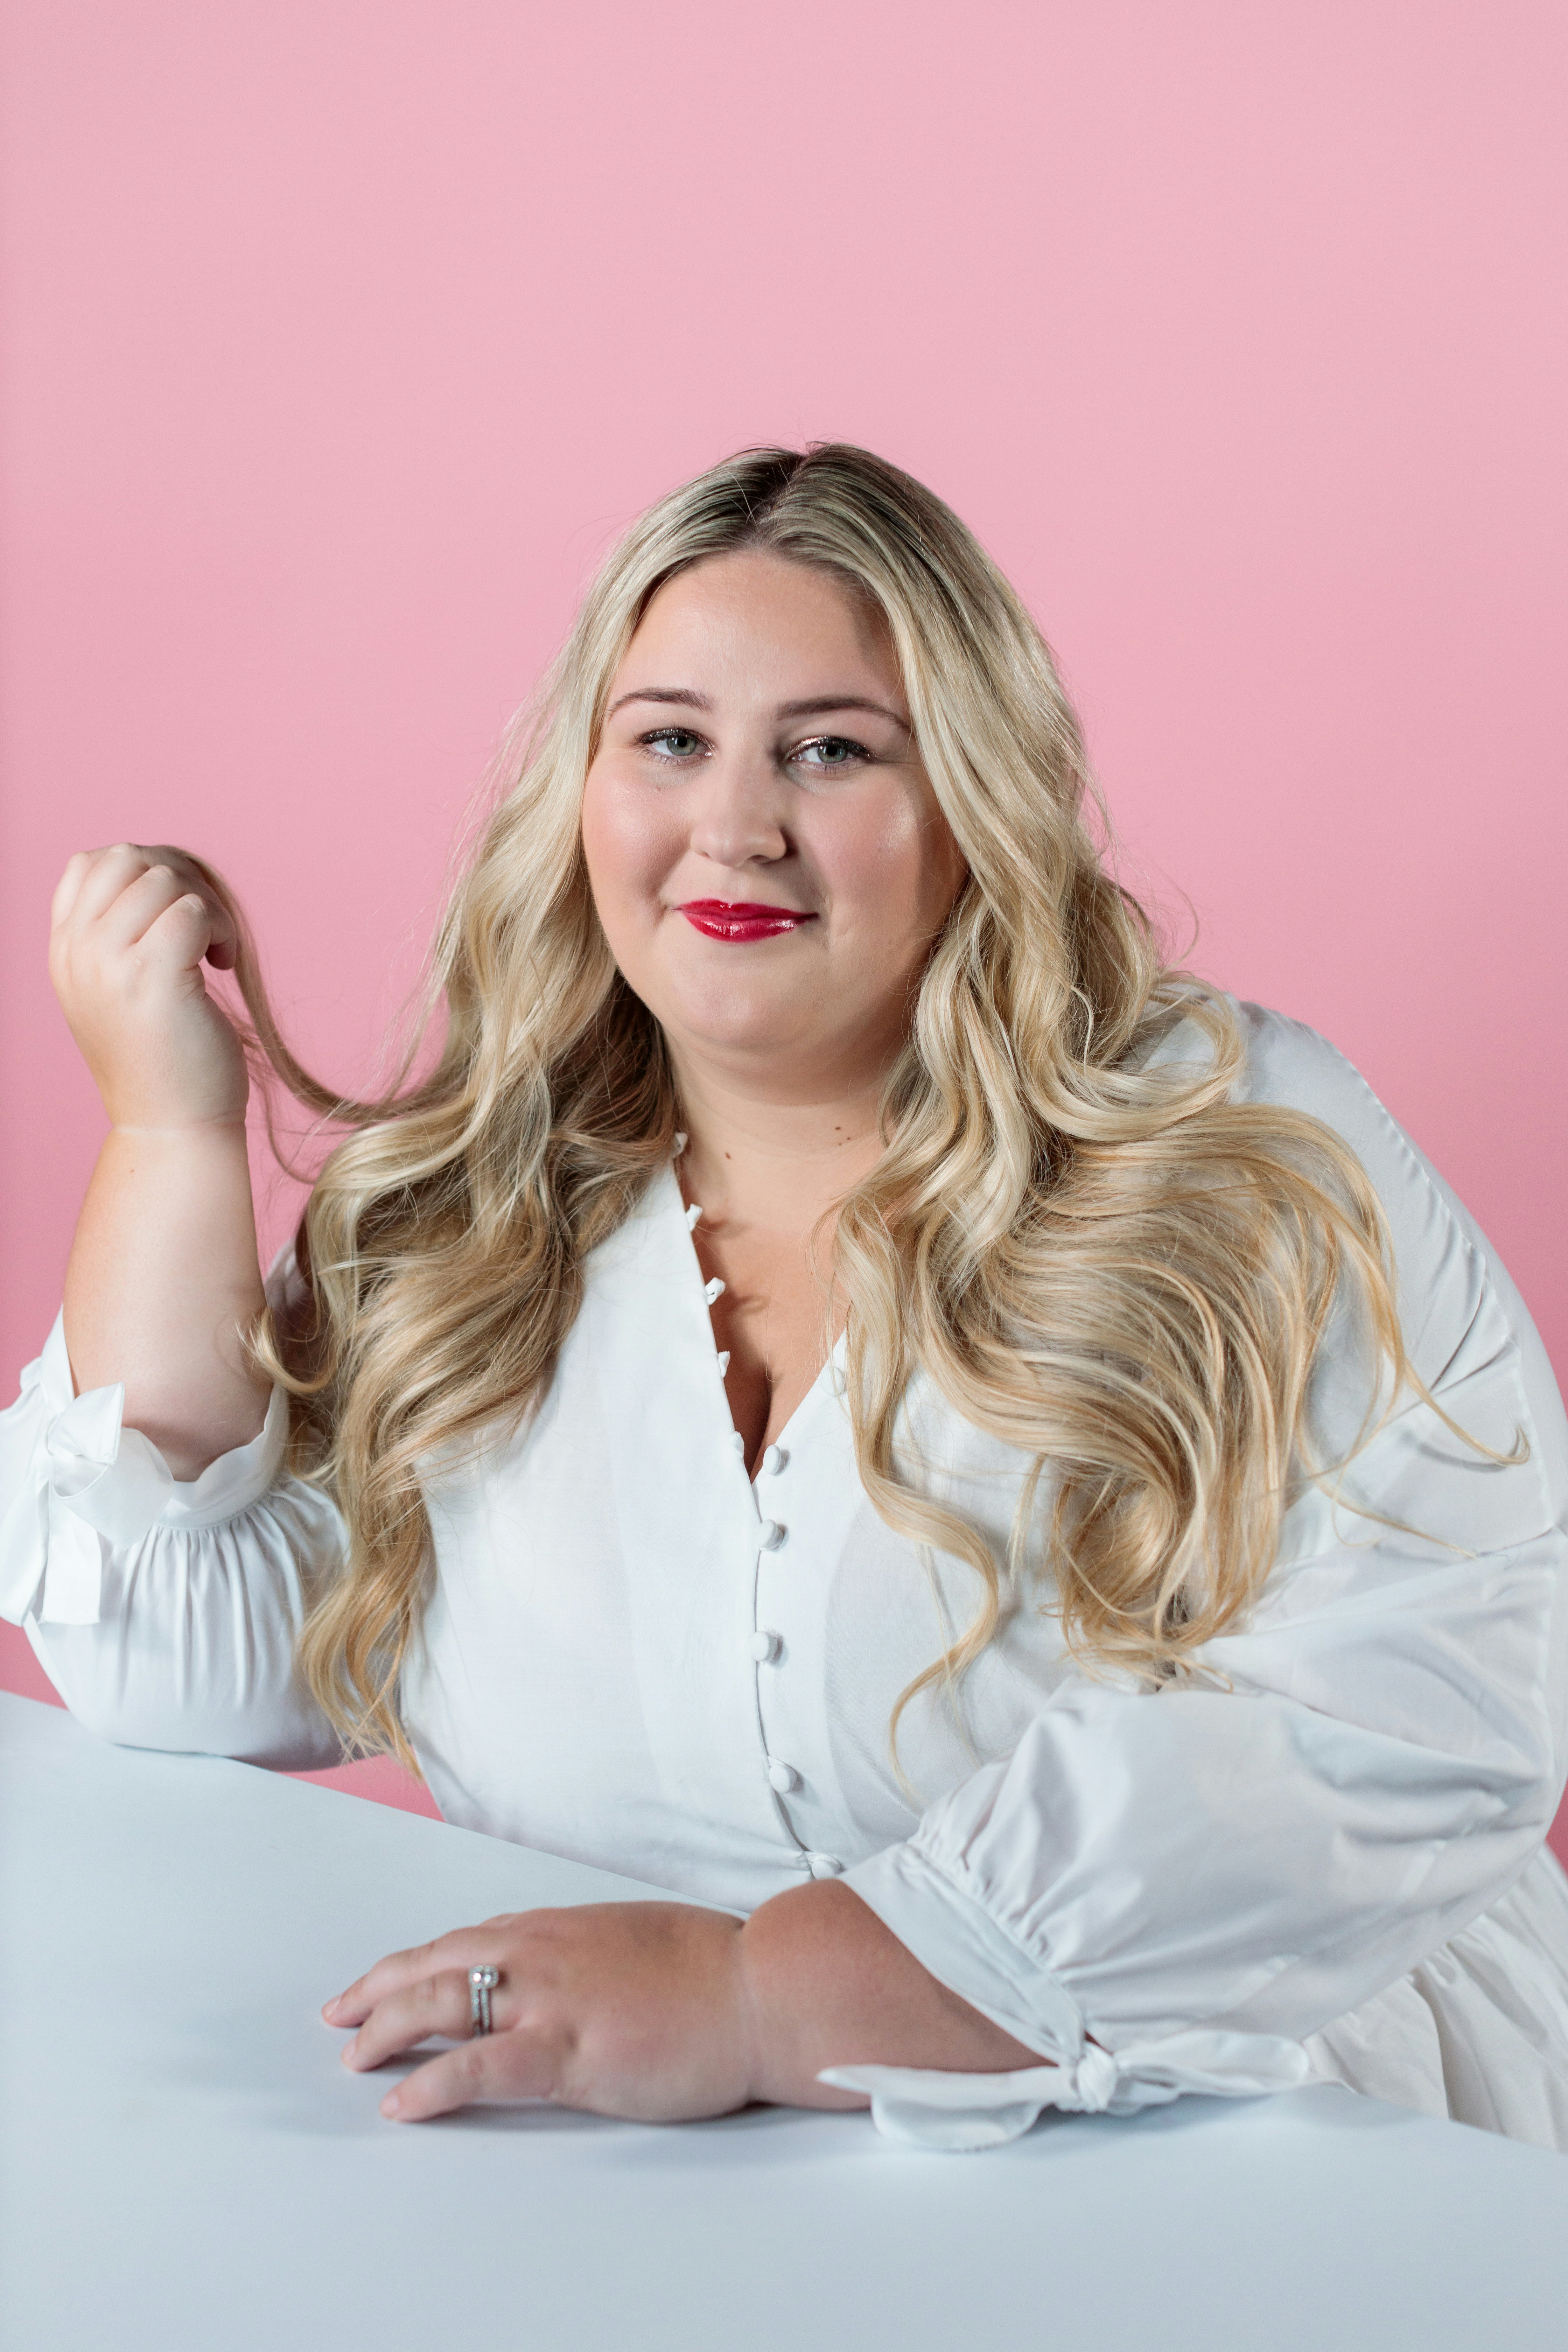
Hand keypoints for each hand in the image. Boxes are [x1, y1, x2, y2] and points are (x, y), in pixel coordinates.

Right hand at [49, 842, 247, 1128]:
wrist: (170, 1126)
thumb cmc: (163, 1059)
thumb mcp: (122, 987)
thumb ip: (123, 931)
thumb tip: (166, 871)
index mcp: (64, 950)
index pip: (91, 862)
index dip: (147, 869)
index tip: (178, 911)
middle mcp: (77, 952)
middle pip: (129, 857)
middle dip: (183, 877)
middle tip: (207, 925)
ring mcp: (108, 962)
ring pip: (165, 879)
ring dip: (208, 906)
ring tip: (216, 951)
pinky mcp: (151, 976)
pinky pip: (193, 910)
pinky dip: (222, 928)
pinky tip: (223, 965)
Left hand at [324, 1902, 770, 2123]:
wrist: (762, 1987)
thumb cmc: (714, 1969)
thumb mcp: (637, 1939)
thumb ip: (589, 1951)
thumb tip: (571, 1966)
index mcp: (560, 1929)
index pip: (466, 1941)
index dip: (417, 1962)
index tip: (385, 1980)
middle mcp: (542, 1953)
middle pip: (434, 1964)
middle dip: (377, 1990)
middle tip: (341, 2016)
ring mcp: (552, 2000)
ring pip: (440, 2003)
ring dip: (385, 2029)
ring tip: (353, 2058)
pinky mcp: (569, 2052)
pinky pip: (480, 2067)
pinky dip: (432, 2083)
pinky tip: (402, 2102)